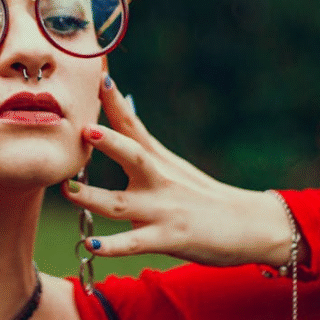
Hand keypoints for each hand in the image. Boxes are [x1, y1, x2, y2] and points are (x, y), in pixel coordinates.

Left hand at [62, 76, 294, 267]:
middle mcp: (159, 180)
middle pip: (132, 155)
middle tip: (84, 128)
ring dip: (92, 197)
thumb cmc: (204, 195)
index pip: (132, 123)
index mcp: (158, 160)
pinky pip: (135, 243)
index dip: (113, 100)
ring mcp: (163, 209)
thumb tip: (119, 108)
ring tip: (67, 189)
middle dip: (108, 141)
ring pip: (121, 203)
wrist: (251, 225)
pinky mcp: (169, 238)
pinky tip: (91, 245)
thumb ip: (142, 144)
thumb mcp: (174, 166)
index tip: (98, 74)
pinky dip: (113, 245)